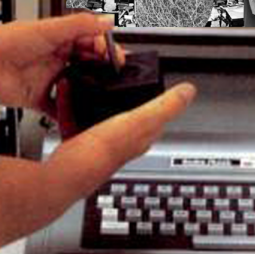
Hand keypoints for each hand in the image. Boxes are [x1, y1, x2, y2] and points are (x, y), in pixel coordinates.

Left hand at [0, 13, 124, 117]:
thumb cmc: (2, 44)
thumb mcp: (47, 30)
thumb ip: (79, 25)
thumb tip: (107, 21)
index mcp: (56, 36)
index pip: (89, 40)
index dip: (105, 47)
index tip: (116, 56)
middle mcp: (52, 57)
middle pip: (86, 62)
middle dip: (102, 67)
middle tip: (114, 74)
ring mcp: (45, 78)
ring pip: (76, 84)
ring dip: (88, 87)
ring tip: (100, 91)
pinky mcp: (37, 99)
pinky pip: (58, 107)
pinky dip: (69, 111)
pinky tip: (78, 112)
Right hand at [47, 82, 195, 193]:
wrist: (64, 175)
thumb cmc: (103, 152)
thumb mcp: (141, 120)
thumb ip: (167, 105)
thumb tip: (189, 91)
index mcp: (141, 137)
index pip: (155, 116)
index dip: (153, 97)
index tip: (145, 80)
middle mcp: (122, 143)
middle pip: (125, 113)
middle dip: (117, 95)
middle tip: (111, 78)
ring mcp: (99, 144)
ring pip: (98, 115)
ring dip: (92, 99)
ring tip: (87, 83)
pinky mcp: (77, 144)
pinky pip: (75, 119)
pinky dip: (71, 106)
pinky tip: (66, 96)